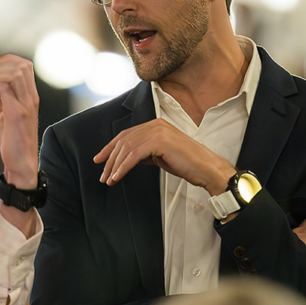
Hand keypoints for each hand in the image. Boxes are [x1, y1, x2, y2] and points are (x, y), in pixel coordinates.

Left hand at [0, 54, 38, 188]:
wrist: (20, 162)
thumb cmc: (12, 140)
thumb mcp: (5, 113)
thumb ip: (2, 98)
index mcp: (31, 96)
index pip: (27, 66)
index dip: (11, 59)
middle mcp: (31, 98)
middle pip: (22, 66)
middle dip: (4, 63)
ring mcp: (25, 105)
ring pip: (15, 74)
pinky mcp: (17, 113)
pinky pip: (3, 88)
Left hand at [94, 118, 234, 194]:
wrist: (206, 168)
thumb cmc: (186, 163)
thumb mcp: (159, 156)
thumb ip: (143, 153)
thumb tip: (125, 160)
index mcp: (155, 125)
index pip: (126, 135)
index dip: (110, 147)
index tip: (100, 159)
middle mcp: (155, 125)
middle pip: (124, 141)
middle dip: (110, 159)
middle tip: (102, 175)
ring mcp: (158, 131)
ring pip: (127, 148)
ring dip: (115, 166)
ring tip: (109, 179)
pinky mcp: (159, 142)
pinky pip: (134, 155)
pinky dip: (123, 167)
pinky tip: (117, 176)